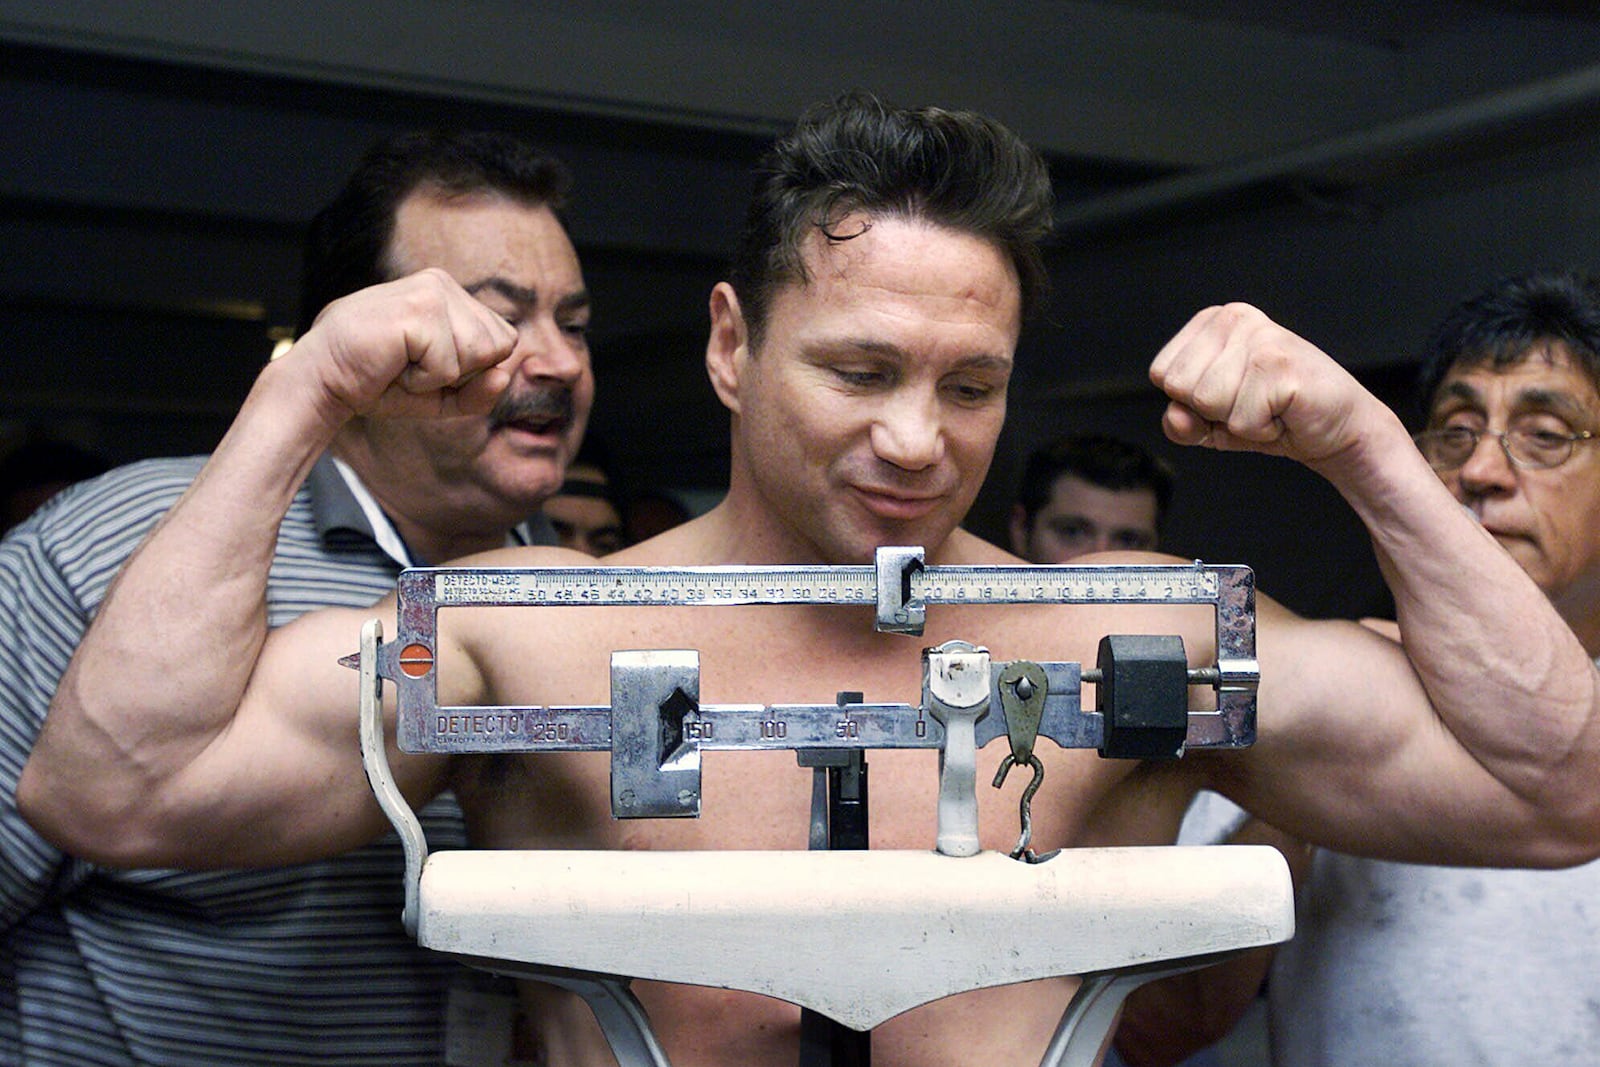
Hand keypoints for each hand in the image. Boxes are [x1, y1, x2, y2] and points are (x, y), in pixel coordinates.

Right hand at [283, 268, 516, 423]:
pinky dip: (423, 380)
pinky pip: (451, 367)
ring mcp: (431, 292)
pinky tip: (392, 363)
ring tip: (401, 362)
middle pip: (499, 347)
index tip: (426, 364)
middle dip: (460, 372)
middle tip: (410, 365)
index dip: (472, 369)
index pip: (503, 340)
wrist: (323, 381)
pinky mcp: (419, 310)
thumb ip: (479, 392)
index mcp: (449, 292)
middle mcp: (442, 283)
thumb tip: (504, 377)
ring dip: (440, 376)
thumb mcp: (440, 395)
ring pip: (480, 355)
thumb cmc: (377, 383)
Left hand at [1149, 303, 1383, 470]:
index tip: (1230, 397)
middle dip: (1213, 412)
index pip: (1161, 372)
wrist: (1338, 428)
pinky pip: (1240, 420)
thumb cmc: (1275, 417)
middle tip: (1253, 403)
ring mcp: (1258, 338)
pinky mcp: (1279, 365)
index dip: (1190, 401)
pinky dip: (1262, 430)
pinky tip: (1285, 412)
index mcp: (1213, 321)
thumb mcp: (1213, 424)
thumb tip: (1175, 415)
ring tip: (1269, 406)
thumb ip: (1182, 422)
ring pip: (1207, 402)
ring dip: (1239, 421)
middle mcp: (1234, 318)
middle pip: (1179, 387)